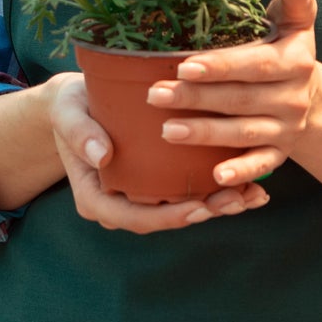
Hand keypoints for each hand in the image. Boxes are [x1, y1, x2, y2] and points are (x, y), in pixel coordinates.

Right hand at [46, 73, 268, 232]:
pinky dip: (220, 187)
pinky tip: (252, 180)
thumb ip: (80, 133)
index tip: (198, 208)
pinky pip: (189, 191)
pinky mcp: (157, 181)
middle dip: (205, 211)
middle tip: (238, 198)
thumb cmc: (69, 108)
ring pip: (183, 207)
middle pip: (166, 218)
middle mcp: (122, 204)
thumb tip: (102, 156)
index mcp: (96, 199)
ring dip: (220, 203)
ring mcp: (141, 195)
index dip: (169, 218)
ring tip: (254, 193)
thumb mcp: (67, 113)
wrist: (74, 102)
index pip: (134, 218)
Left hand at [145, 0, 320, 186]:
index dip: (220, 67)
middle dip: (195, 99)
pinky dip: (240, 171)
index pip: (253, 65)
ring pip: (242, 132)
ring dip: (204, 134)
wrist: (312, 96)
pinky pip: (260, 164)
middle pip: (238, 100)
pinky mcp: (279, 153)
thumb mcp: (294, 25)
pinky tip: (215, 176)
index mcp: (294, 62)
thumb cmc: (286, 51)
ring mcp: (287, 129)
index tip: (184, 65)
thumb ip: (294, 3)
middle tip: (154, 95)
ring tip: (166, 131)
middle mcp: (292, 98)